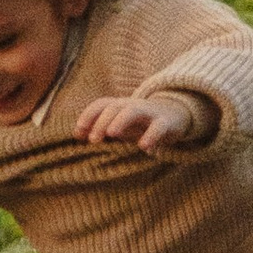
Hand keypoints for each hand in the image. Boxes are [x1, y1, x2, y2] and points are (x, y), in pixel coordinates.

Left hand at [73, 90, 210, 151]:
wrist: (176, 115)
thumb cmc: (141, 123)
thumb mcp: (121, 125)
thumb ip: (101, 128)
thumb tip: (76, 134)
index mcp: (120, 106)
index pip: (101, 104)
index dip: (88, 115)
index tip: (78, 132)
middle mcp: (133, 105)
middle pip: (114, 107)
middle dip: (102, 121)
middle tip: (93, 139)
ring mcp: (149, 112)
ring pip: (132, 110)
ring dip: (120, 120)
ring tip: (112, 134)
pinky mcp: (166, 122)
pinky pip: (158, 127)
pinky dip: (151, 136)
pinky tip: (144, 148)